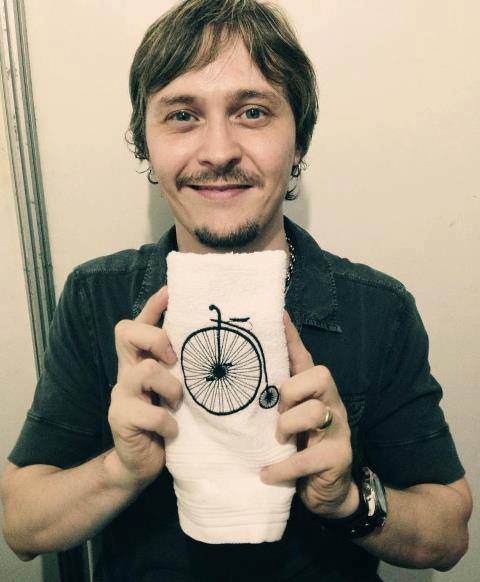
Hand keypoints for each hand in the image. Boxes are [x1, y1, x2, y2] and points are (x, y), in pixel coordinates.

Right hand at [106, 285, 182, 490]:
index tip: (172, 290)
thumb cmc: (165, 419)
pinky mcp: (120, 419)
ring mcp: (120, 394)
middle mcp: (125, 371)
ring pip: (144, 370)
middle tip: (175, 359)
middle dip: (156, 338)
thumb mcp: (175, 388)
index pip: (138, 322)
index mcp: (139, 360)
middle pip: (126, 331)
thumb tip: (217, 345)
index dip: (153, 304)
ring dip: (171, 387)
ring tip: (179, 403)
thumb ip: (183, 369)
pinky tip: (173, 430)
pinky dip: (169, 423)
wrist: (140, 462)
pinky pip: (150, 414)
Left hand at [260, 311, 358, 517]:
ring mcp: (338, 429)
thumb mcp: (286, 419)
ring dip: (288, 426)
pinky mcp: (339, 457)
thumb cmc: (300, 447)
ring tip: (277, 441)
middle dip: (292, 390)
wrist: (329, 492)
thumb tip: (236, 378)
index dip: (292, 338)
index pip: (305, 358)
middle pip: (320, 375)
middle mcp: (331, 403)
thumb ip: (272, 400)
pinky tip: (267, 473)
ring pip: (316, 411)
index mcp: (315, 391)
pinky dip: (283, 467)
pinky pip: (309, 457)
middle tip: (278, 413)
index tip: (278, 314)